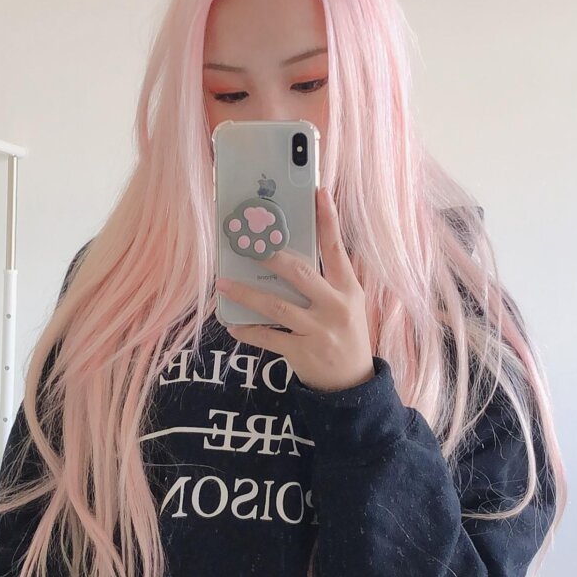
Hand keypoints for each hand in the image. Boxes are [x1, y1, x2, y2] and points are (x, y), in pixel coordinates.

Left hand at [215, 185, 375, 392]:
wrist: (353, 384)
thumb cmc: (346, 335)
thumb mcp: (347, 304)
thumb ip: (326, 281)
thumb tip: (288, 256)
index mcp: (348, 289)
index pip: (336, 248)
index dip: (327, 219)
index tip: (318, 192)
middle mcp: (335, 306)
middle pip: (299, 273)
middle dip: (270, 256)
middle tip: (247, 243)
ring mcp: (318, 330)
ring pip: (276, 306)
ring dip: (246, 293)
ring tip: (223, 283)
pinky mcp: (302, 352)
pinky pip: (268, 338)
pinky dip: (248, 331)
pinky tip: (233, 325)